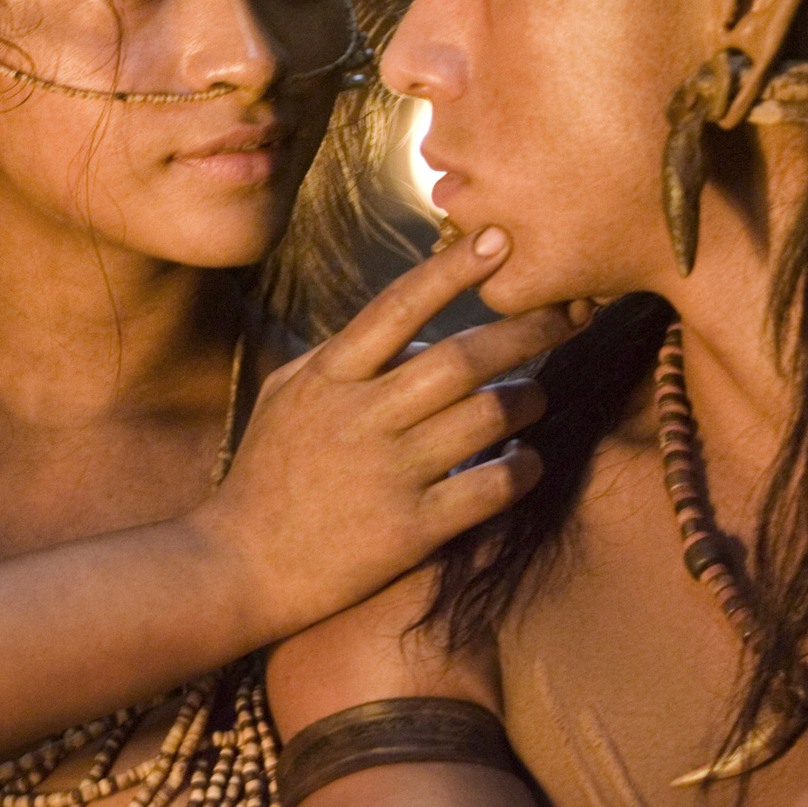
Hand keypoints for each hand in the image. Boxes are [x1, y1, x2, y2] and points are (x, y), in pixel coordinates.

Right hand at [188, 226, 578, 638]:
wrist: (238, 566)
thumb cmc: (265, 474)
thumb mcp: (284, 395)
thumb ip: (341, 355)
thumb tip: (412, 331)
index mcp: (328, 377)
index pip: (398, 306)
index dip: (452, 269)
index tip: (498, 240)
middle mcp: (361, 417)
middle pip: (461, 359)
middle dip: (525, 331)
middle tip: (568, 315)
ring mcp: (388, 474)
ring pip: (486, 417)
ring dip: (527, 399)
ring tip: (535, 397)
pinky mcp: (411, 530)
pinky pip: (491, 487)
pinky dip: (523, 468)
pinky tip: (527, 461)